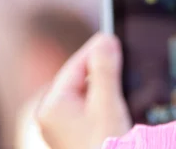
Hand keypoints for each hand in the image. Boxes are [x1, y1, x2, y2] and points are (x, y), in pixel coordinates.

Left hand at [37, 34, 131, 148]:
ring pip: (86, 89)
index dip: (97, 49)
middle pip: (80, 76)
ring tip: (122, 77)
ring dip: (104, 81)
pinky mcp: (74, 131)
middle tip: (123, 55)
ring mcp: (62, 123)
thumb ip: (104, 67)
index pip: (77, 64)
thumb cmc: (105, 143)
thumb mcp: (107, 101)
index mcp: (53, 104)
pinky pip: (88, 103)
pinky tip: (117, 97)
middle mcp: (52, 113)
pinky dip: (102, 96)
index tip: (115, 37)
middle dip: (101, 66)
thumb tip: (105, 39)